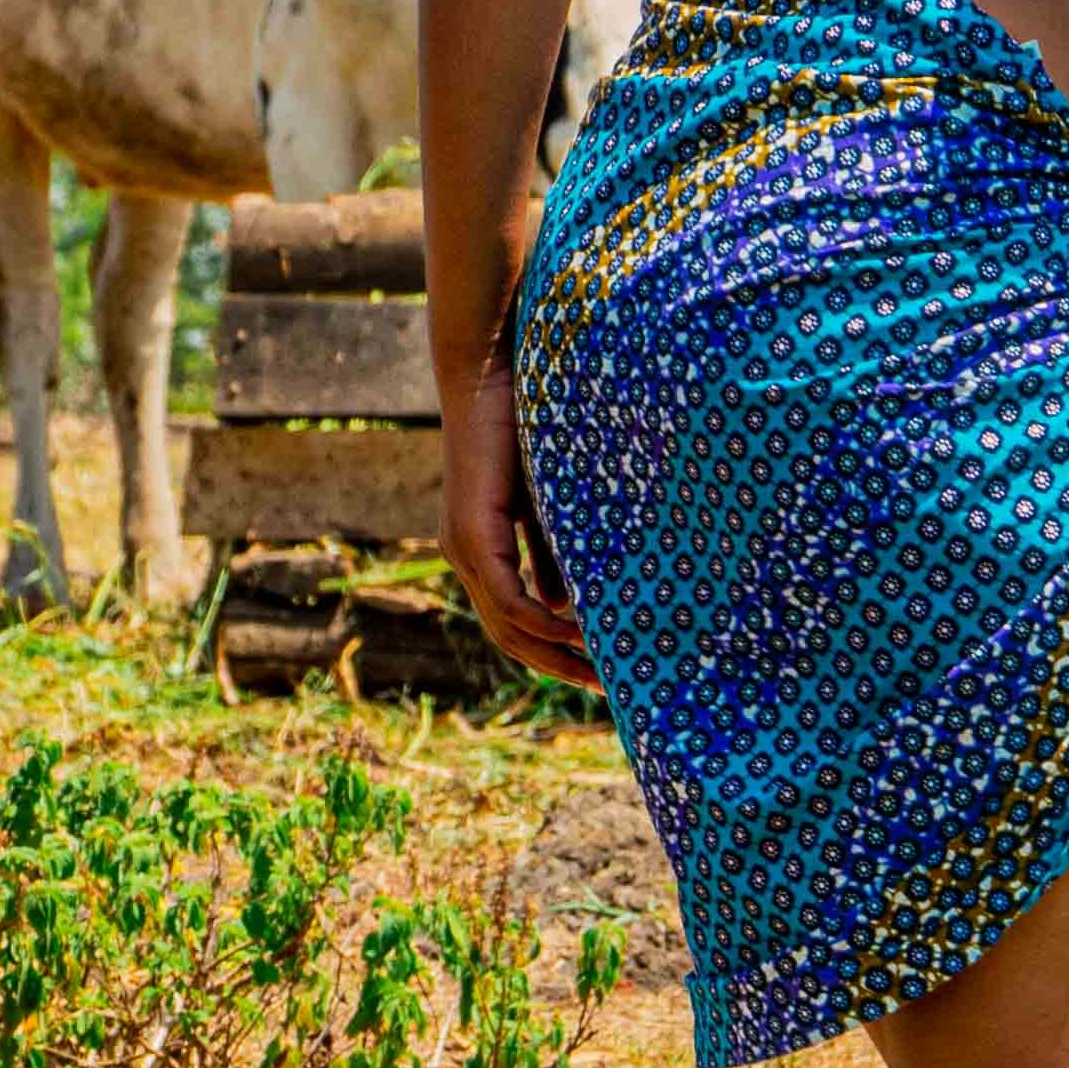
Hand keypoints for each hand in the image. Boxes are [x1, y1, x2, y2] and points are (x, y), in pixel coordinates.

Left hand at [441, 359, 599, 689]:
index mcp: (479, 552)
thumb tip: (562, 607)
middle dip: (557, 667)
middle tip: (605, 689)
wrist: (487, 378)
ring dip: (553, 653)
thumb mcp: (546, 506)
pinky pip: (505, 595)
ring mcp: (463, 548)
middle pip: (508, 635)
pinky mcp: (471, 532)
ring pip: (505, 623)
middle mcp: (463, 558)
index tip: (596, 672)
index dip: (551, 653)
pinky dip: (538, 621)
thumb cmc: (519, 429)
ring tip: (600, 671)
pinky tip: (574, 634)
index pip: (512, 621)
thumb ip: (552, 554)